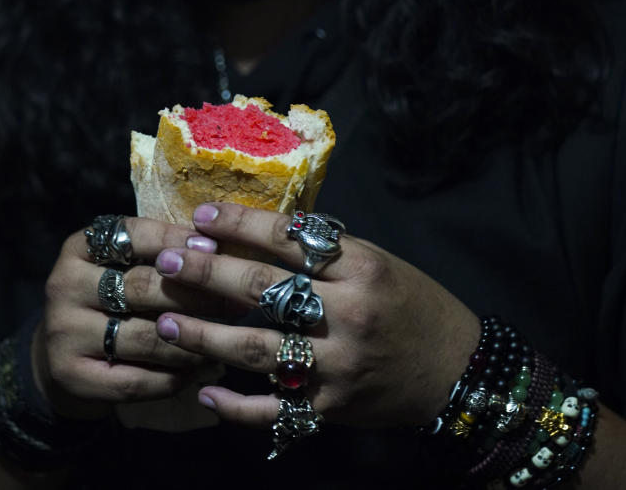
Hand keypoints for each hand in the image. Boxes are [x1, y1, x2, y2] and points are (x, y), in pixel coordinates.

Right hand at [34, 216, 230, 419]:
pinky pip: (137, 379)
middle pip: (142, 286)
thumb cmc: (110, 301)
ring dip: (193, 340)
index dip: (175, 240)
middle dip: (197, 294)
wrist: (60, 357)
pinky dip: (174, 375)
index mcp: (79, 249)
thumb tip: (226, 245)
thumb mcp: (123, 267)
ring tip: (227, 338)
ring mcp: (64, 332)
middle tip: (237, 302)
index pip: (132, 235)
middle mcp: (64, 285)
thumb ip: (162, 254)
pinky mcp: (73, 375)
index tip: (216, 249)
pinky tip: (198, 369)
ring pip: (146, 337)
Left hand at [152, 203, 479, 429]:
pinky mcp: (334, 409)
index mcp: (363, 268)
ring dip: (205, 336)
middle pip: (265, 289)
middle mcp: (350, 314)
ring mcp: (340, 365)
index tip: (201, 216)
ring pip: (258, 349)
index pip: (291, 239)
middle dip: (209, 273)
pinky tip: (204, 395)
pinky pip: (277, 409)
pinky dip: (237, 406)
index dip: (241, 224)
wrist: (460, 370)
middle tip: (167, 262)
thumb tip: (254, 233)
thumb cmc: (412, 305)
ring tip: (165, 323)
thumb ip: (324, 253)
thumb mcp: (378, 263)